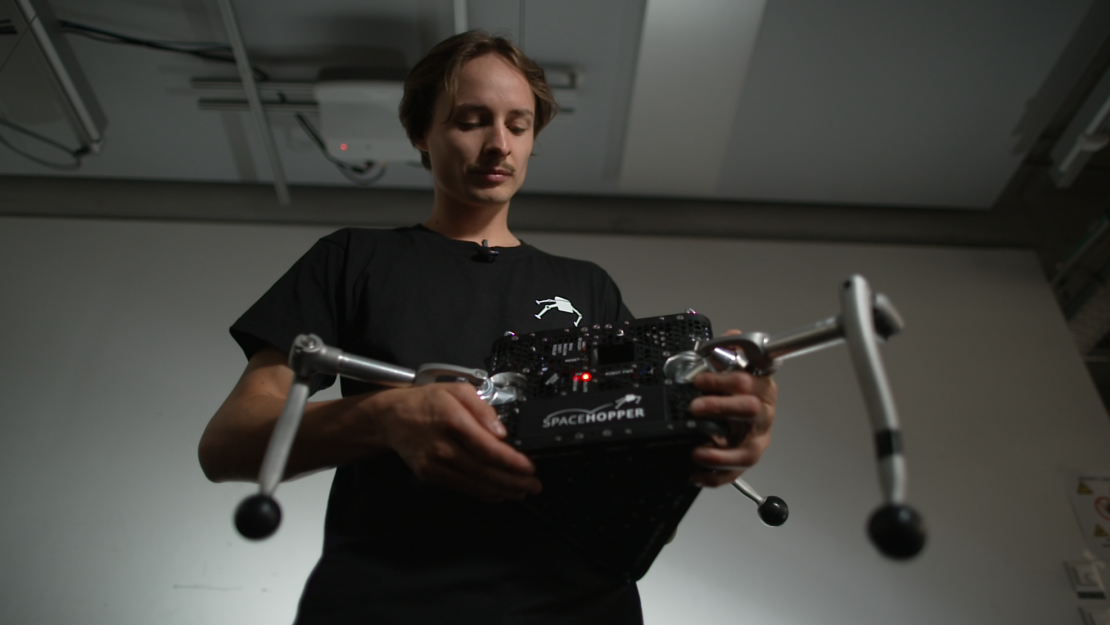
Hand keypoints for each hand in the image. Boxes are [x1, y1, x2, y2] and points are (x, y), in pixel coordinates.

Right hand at [367, 383, 541, 501]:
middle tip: (534, 485)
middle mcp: (443, 446)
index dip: (512, 462)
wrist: (391, 418)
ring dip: (502, 490)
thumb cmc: (427, 402)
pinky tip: (498, 493)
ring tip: (522, 491)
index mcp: (453, 421)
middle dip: (513, 481)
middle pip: (485, 470)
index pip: (488, 448)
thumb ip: (482, 407)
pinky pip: (461, 487)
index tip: (529, 467)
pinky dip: (483, 493)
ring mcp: (435, 464)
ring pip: (475, 483)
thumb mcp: (457, 390)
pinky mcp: (430, 475)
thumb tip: (500, 430)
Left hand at [687, 329, 777, 486]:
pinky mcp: (747, 458)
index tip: (700, 380)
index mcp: (761, 388)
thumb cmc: (736, 391)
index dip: (723, 380)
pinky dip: (716, 477)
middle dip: (720, 407)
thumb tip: (731, 337)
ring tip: (697, 453)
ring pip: (747, 451)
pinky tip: (697, 475)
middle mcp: (762, 414)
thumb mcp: (732, 367)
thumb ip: (730, 352)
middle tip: (695, 408)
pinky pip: (736, 472)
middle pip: (748, 409)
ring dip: (721, 454)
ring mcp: (757, 438)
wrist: (741, 414)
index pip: (748, 381)